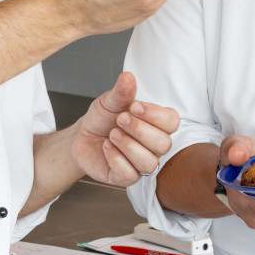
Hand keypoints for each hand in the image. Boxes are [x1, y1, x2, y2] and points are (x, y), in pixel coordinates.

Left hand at [72, 71, 180, 185]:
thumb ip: (122, 91)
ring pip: (149, 163)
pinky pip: (130, 175)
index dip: (155, 115)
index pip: (172, 122)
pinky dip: (116, 159)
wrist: (82, 136)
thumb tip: (128, 77)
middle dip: (139, 130)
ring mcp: (141, 163)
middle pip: (163, 144)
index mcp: (156, 124)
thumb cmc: (103, 118)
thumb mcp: (110, 101)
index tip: (134, 107)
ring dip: (128, 146)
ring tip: (112, 134)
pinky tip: (107, 147)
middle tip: (119, 120)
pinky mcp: (126, 177)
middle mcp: (154, 146)